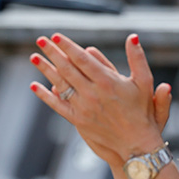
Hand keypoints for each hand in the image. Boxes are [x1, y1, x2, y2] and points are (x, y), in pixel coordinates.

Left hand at [30, 33, 171, 163]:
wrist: (135, 143)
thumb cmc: (141, 111)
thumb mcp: (144, 82)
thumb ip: (137, 59)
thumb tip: (132, 37)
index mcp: (107, 81)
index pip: (82, 59)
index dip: (68, 46)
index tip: (56, 36)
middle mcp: (92, 93)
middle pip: (67, 68)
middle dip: (52, 53)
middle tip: (40, 40)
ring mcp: (83, 107)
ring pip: (59, 84)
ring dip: (45, 69)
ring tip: (33, 56)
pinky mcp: (77, 120)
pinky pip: (57, 105)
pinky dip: (44, 95)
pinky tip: (34, 85)